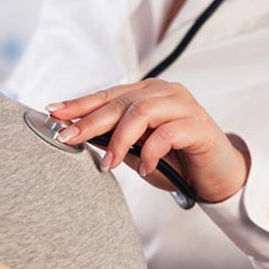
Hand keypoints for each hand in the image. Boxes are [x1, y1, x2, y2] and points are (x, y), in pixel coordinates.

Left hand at [47, 79, 250, 202]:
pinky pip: (166, 134)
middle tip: (67, 138)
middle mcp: (163, 92)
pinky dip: (149, 153)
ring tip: (108, 164)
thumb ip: (112, 139)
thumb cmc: (174, 160)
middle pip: (119, 103)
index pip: (106, 96)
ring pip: (140, 112)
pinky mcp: (198, 124)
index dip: (78, 104)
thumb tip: (76, 135)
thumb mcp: (135, 150)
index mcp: (146, 93)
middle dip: (89, 121)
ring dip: (119, 140)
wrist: (216, 176)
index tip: (53, 112)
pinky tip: (145, 169)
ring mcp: (182, 105)